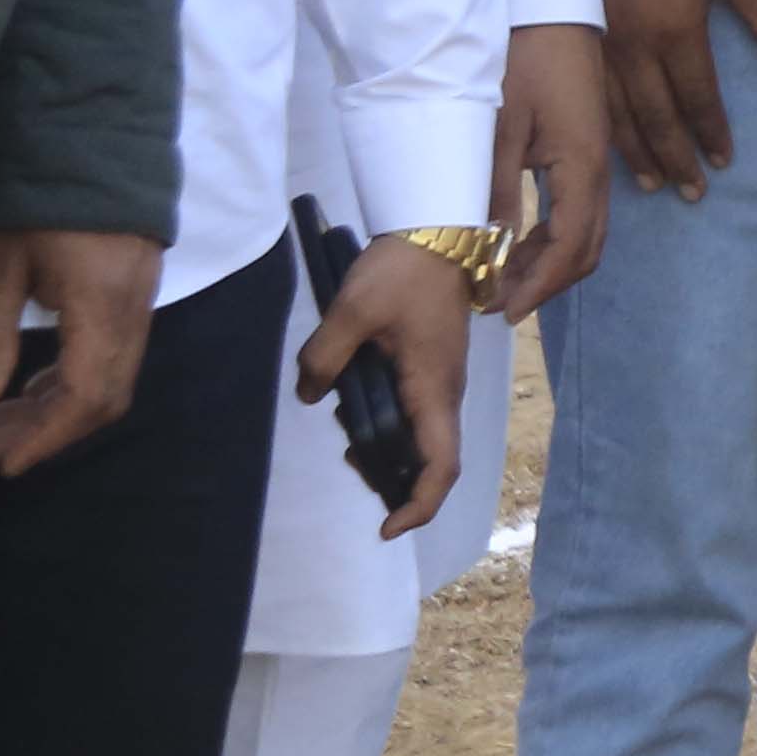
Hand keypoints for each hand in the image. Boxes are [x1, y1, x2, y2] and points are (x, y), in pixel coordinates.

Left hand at [0, 225, 164, 475]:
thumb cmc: (38, 201)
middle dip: (51, 428)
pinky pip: (115, 354)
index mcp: (100, 307)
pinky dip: (75, 379)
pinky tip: (35, 379)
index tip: (4, 461)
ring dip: (61, 406)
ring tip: (4, 415)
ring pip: (113, 377)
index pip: (82, 394)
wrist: (94, 139)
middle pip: (106, 396)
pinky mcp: (137, 291)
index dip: (46, 436)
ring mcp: (142, 301)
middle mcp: (132, 312)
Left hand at [296, 235, 476, 535]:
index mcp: (433, 389)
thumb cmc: (403, 272)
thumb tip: (310, 396)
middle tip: (347, 467)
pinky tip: (353, 407)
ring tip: (344, 439)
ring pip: (422, 437)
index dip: (418, 506)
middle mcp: (445, 392)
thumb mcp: (352, 312)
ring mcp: (442, 379)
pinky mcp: (433, 364)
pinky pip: (415, 413)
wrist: (440, 228)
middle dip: (391, 482)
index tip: (385, 528)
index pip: (441, 466)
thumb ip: (323, 358)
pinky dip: (387, 426)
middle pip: (430, 460)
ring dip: (386, 452)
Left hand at [490, 22, 610, 314]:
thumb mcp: (498, 125)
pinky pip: (580, 210)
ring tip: (501, 278)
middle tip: (497, 303)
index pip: (570, 247)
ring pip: (587, 232)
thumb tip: (489, 252)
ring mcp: (597, 159)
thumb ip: (497, 190)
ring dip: (549, 263)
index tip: (502, 311)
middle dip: (546, 283)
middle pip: (588, 248)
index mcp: (581, 166)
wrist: (550, 9)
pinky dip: (553, 237)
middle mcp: (599, 170)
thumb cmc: (522, 60)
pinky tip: (520, 241)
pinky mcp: (587, 149)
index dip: (539, 285)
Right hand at [598, 0, 756, 202]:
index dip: (712, 131)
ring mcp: (605, 50)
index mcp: (679, 32)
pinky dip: (606, 130)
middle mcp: (639, 50)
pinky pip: (595, 99)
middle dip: (679, 158)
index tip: (724, 160)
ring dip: (640, 154)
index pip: (699, 97)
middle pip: (659, 118)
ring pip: (621, 116)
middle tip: (694, 192)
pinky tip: (612, 151)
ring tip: (656, 186)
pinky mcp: (583, 42)